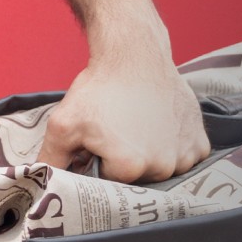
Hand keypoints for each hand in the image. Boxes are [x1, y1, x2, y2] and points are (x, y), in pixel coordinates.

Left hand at [36, 45, 210, 181]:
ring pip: (159, 169)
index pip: (107, 181)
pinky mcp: (200, 144)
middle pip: (135, 178)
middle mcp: (163, 167)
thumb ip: (52, 159)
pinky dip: (170, 146)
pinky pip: (182, 158)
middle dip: (121, 160)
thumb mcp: (62, 123)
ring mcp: (186, 157)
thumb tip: (41, 184)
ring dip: (147, 154)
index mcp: (129, 167)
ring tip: (135, 125)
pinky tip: (156, 124)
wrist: (134, 57)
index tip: (96, 141)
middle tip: (115, 130)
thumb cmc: (99, 89)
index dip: (96, 161)